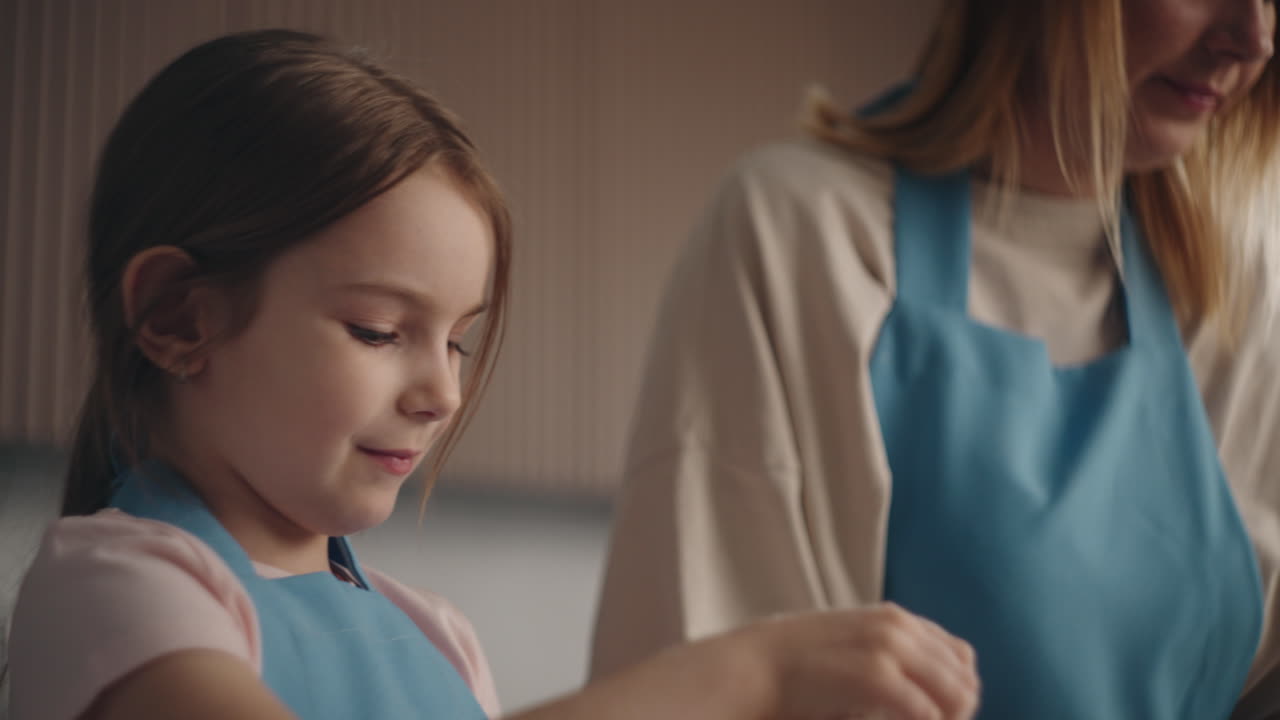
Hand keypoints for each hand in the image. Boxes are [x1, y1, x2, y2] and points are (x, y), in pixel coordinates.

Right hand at [740, 603, 979, 719]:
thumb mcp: (851, 650)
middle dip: (957, 713)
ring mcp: (888, 648)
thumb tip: (930, 698)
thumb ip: (889, 659)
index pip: (961, 657)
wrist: (754, 667)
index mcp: (895, 619)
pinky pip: (927, 712)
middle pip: (964, 678)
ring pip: (956, 695)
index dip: (957, 692)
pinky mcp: (876, 675)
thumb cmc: (798, 668)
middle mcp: (898, 627)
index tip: (937, 719)